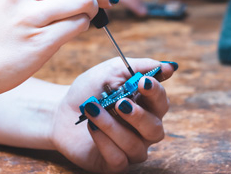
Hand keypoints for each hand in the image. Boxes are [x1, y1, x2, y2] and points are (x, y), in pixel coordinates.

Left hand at [51, 58, 176, 172]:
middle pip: (155, 129)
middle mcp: (143, 130)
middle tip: (119, 103)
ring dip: (113, 127)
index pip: (161, 102)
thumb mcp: (112, 71)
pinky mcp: (114, 163)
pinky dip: (105, 142)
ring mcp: (130, 148)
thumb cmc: (90, 90)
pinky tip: (92, 127)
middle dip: (138, 116)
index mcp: (146, 106)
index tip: (142, 82)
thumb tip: (169, 67)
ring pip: (135, 146)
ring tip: (93, 110)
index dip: (155, 93)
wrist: (61, 111)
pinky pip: (119, 159)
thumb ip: (140, 67)